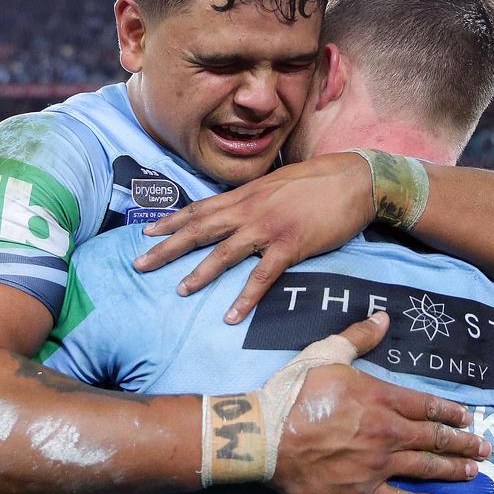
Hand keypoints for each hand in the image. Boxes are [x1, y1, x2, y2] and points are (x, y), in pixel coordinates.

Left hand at [134, 153, 373, 322]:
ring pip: (225, 253)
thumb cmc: (317, 181)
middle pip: (200, 230)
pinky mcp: (291, 246)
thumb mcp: (275, 185)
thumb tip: (235, 210)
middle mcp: (249, 210)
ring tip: (179, 291)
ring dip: (200, 273)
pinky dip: (246, 296)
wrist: (354, 178)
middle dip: (167, 248)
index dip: (171, 221)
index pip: (199, 208)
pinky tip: (232, 315)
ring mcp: (268, 228)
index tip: (146, 232)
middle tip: (139, 265)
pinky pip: (263, 275)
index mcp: (245, 195)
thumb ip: (252, 199)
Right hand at [270, 315, 490, 493]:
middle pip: (433, 438)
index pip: (426, 405)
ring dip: (451, 470)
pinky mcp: (360, 491)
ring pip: (424, 468)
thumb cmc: (295, 391)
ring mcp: (376, 465)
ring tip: (471, 471)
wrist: (266, 435)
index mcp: (380, 398)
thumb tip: (383, 317)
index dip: (450, 412)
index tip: (468, 417)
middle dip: (462, 443)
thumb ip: (358, 337)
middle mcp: (386, 432)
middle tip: (484, 448)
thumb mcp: (326, 353)